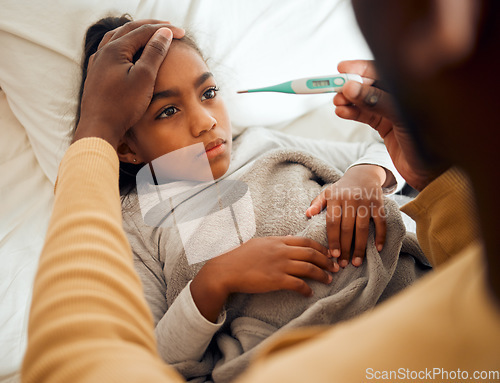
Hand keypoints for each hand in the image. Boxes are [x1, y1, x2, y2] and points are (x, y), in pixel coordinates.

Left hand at [73, 21, 184, 148]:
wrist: (99, 128)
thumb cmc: (122, 105)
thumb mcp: (144, 77)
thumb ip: (154, 52)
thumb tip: (163, 33)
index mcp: (114, 49)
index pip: (144, 31)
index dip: (164, 30)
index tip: (182, 33)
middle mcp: (103, 51)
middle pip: (129, 30)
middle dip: (151, 27)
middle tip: (169, 27)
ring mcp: (98, 63)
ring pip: (118, 39)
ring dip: (136, 34)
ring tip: (150, 34)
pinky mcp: (97, 74)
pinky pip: (112, 51)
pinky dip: (126, 46)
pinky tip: (130, 53)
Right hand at [190, 236, 337, 321]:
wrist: (226, 270)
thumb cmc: (239, 257)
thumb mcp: (259, 243)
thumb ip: (276, 242)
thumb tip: (290, 239)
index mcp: (277, 241)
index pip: (305, 241)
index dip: (320, 247)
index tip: (328, 253)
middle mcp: (281, 251)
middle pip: (311, 253)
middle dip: (326, 260)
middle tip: (335, 266)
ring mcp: (279, 265)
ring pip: (308, 268)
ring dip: (321, 274)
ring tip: (329, 279)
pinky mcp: (276, 280)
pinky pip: (298, 284)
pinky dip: (307, 289)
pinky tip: (310, 293)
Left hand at [306, 164, 385, 267]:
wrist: (363, 173)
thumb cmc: (342, 188)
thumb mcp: (327, 192)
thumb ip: (317, 203)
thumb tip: (307, 214)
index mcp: (335, 198)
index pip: (332, 222)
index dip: (333, 239)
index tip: (333, 255)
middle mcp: (350, 200)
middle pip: (347, 228)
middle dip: (345, 248)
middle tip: (344, 264)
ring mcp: (365, 201)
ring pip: (363, 228)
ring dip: (360, 247)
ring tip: (357, 262)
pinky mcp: (378, 203)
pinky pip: (380, 222)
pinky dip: (380, 236)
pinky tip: (377, 249)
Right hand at [334, 60, 439, 190]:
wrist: (433, 176)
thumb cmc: (429, 144)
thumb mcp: (402, 119)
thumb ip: (376, 102)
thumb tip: (350, 88)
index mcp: (415, 88)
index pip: (385, 70)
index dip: (362, 69)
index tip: (342, 69)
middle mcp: (404, 97)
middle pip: (373, 84)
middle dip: (352, 86)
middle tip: (335, 89)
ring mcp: (395, 112)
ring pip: (366, 100)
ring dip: (349, 100)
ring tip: (336, 103)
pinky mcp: (387, 127)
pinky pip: (366, 116)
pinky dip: (353, 113)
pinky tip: (341, 112)